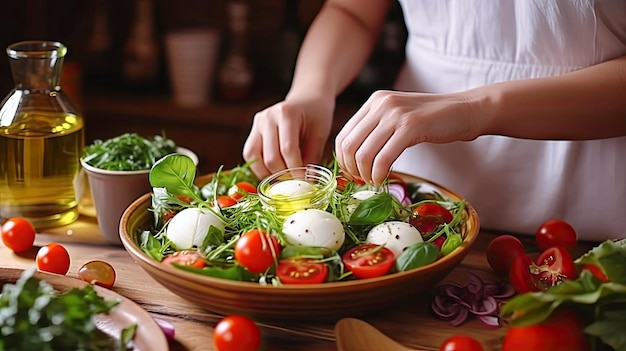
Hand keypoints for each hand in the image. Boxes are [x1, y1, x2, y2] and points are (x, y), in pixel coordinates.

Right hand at [243, 97, 334, 178]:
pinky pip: (250, 153)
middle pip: (270, 156)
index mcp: (286, 113)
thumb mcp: (320, 133)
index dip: (296, 170)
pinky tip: (273, 172)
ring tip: (283, 180)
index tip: (305, 182)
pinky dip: (260, 167)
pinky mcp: (253, 130)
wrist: (306, 98)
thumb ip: (312, 156)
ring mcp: (257, 123)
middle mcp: (267, 117)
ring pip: (253, 156)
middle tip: (296, 184)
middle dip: (283, 175)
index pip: (288, 149)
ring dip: (267, 173)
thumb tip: (306, 181)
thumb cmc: (316, 114)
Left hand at [335, 90, 482, 184]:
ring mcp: (395, 114)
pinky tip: (382, 180)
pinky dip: (379, 174)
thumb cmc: (432, 120)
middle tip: (361, 181)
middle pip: (349, 146)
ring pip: (364, 153)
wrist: (465, 110)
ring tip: (373, 182)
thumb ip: (377, 129)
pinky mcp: (411, 127)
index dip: (343, 160)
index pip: (343, 135)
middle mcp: (381, 104)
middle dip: (351, 169)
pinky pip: (384, 158)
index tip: (352, 174)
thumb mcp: (398, 117)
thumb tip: (354, 158)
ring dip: (365, 174)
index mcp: (374, 101)